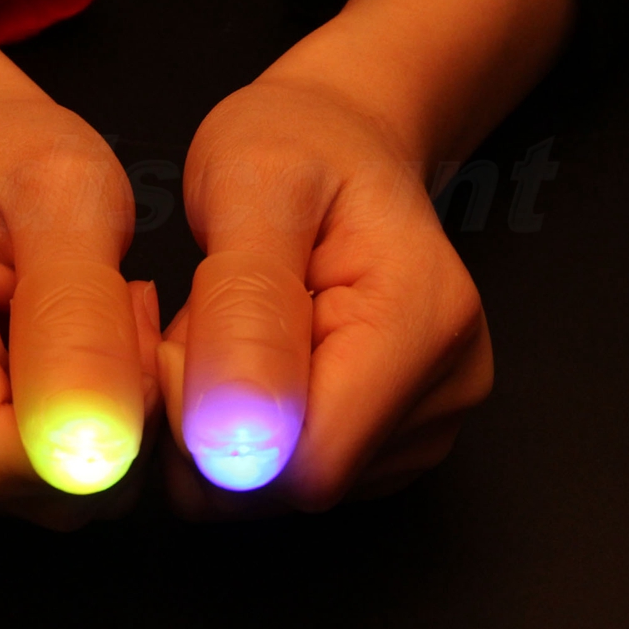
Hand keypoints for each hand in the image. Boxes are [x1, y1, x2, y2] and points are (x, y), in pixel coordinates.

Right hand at [0, 0, 161, 528]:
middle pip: (8, 485)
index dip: (95, 426)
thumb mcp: (69, 195)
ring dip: (89, 427)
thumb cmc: (15, 160)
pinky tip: (59, 360)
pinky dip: (63, 437)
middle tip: (121, 310)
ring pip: (23, 496)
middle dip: (103, 422)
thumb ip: (78, 316)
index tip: (133, 328)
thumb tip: (94, 455)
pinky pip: (17, 487)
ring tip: (86, 324)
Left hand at [157, 79, 492, 516]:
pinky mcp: (392, 436)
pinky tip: (248, 355)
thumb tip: (234, 445)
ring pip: (286, 489)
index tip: (183, 335)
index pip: (308, 462)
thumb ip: (245, 309)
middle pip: (297, 485)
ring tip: (228, 325)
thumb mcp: (251, 186)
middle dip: (213, 420)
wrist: (338, 139)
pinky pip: (291, 475)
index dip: (216, 425)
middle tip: (199, 320)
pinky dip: (245, 429)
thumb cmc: (294, 144)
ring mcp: (425, 418)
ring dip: (224, 422)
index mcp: (424, 322)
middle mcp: (446, 386)